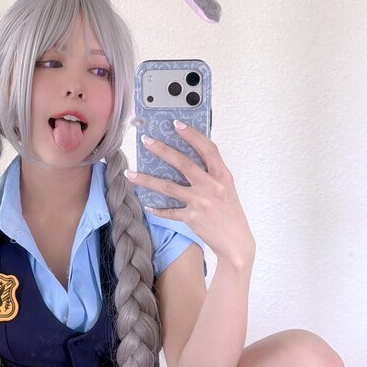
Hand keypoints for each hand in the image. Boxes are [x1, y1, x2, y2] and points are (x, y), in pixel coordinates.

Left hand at [127, 120, 255, 267]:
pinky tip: (148, 206)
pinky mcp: (192, 218)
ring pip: (168, 187)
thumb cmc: (230, 213)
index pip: (207, 149)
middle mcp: (212, 186)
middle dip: (161, 150)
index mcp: (223, 176)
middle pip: (182, 163)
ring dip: (146, 180)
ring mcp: (201, 202)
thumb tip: (186, 160)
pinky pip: (169, 211)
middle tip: (146, 140)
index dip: (192, 135)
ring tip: (130, 174)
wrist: (236, 242)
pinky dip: (157, 209)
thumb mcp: (227, 188)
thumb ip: (211, 174)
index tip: (176, 124)